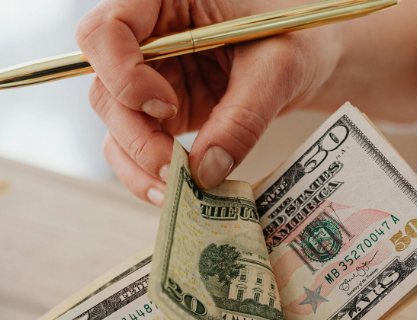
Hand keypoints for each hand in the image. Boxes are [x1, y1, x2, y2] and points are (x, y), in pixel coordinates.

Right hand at [75, 0, 344, 202]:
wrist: (311, 54)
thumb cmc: (297, 35)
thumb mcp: (279, 67)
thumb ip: (242, 117)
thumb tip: (205, 172)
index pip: (105, 31)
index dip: (122, 73)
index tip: (167, 105)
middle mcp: (146, 35)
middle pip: (106, 86)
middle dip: (135, 135)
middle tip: (175, 169)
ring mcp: (148, 76)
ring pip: (116, 123)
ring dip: (138, 163)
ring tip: (177, 192)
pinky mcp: (159, 111)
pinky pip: (136, 144)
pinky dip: (149, 173)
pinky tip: (177, 192)